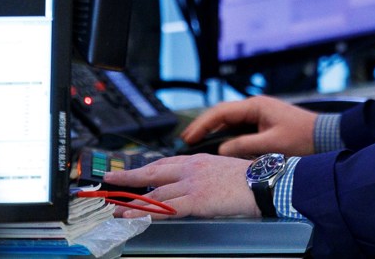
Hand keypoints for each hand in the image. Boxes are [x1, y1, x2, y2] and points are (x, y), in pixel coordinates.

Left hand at [101, 153, 258, 218]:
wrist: (263, 181)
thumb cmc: (248, 178)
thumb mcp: (222, 169)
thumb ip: (205, 174)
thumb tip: (195, 185)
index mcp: (197, 160)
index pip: (164, 163)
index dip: (144, 168)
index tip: (131, 171)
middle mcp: (191, 168)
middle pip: (153, 172)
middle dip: (130, 177)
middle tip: (112, 180)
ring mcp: (192, 183)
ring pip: (155, 192)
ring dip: (133, 200)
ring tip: (117, 207)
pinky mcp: (196, 199)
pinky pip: (165, 208)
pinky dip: (146, 211)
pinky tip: (133, 215)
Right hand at [182, 95, 317, 157]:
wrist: (324, 137)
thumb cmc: (303, 137)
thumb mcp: (271, 144)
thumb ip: (244, 146)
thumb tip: (221, 149)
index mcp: (256, 105)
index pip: (221, 112)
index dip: (202, 124)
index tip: (189, 136)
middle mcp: (255, 107)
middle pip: (222, 115)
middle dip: (203, 127)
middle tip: (186, 140)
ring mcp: (259, 115)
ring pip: (229, 122)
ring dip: (213, 132)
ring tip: (196, 143)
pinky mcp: (263, 125)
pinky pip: (239, 129)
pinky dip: (226, 136)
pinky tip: (218, 146)